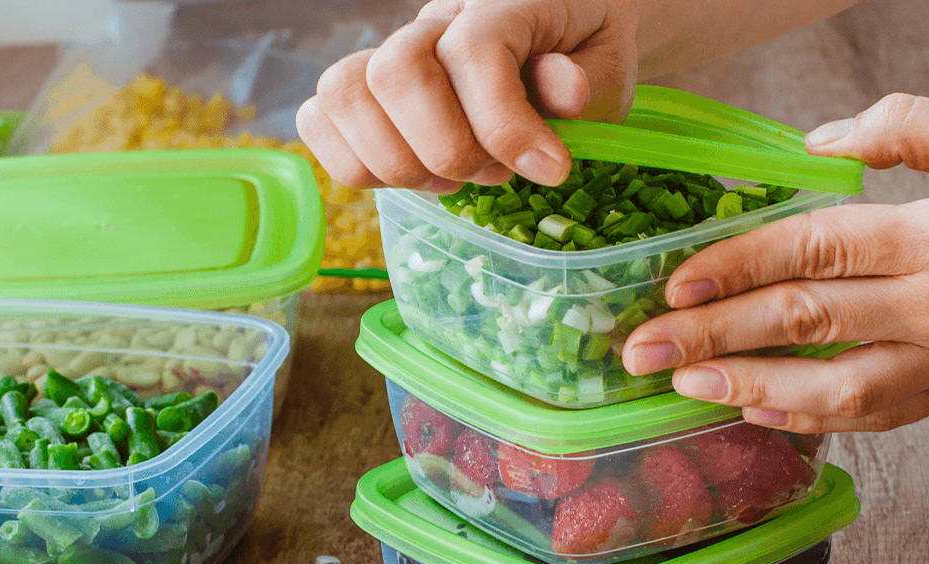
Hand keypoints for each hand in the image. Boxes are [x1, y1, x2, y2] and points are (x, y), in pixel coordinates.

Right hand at [297, 0, 637, 191]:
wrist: (559, 32)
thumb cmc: (583, 52)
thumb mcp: (609, 65)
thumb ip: (588, 80)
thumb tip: (563, 91)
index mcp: (499, 3)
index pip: (473, 52)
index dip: (505, 124)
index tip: (551, 170)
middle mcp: (433, 20)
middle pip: (395, 71)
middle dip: (446, 148)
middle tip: (493, 174)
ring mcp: (390, 52)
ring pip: (344, 94)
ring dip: (399, 162)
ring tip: (452, 179)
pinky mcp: (364, 89)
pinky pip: (319, 118)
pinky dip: (354, 163)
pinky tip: (413, 176)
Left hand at [621, 93, 928, 431]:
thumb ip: (904, 128)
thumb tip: (811, 145)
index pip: (817, 250)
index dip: (737, 265)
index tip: (674, 281)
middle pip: (806, 322)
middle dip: (713, 335)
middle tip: (639, 349)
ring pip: (831, 388)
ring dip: (747, 388)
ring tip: (682, 387)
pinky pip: (871, 414)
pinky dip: (808, 416)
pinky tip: (756, 409)